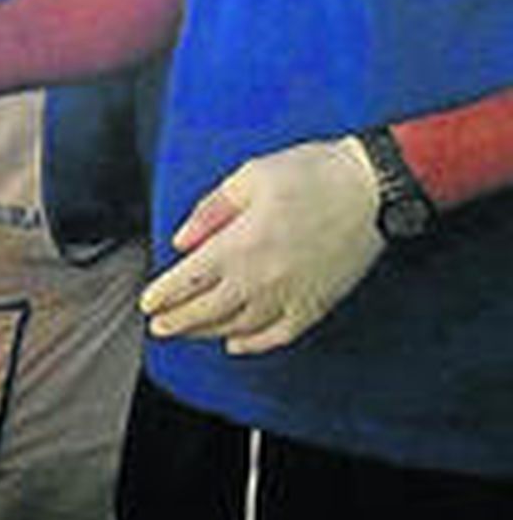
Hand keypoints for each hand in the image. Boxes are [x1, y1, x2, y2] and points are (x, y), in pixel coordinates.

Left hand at [140, 137, 382, 355]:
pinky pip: (278, 335)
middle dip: (177, 321)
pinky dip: (253, 344)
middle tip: (158, 326)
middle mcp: (261, 277)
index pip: (188, 281)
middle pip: (207, 310)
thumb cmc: (310, 175)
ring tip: (186, 333)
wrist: (372, 188)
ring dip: (207, 332)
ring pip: (238, 326)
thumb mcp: (248, 177)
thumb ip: (210, 211)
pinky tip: (236, 344)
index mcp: (240, 244)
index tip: (147, 304)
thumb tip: (182, 241)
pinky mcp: (316, 304)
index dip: (163, 296)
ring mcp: (290, 295)